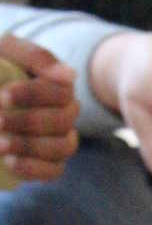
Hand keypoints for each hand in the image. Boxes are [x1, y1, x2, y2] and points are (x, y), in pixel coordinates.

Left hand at [0, 34, 78, 179]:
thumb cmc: (0, 69)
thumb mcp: (8, 53)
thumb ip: (36, 57)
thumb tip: (71, 76)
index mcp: (59, 87)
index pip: (61, 93)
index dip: (33, 95)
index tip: (3, 95)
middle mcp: (66, 116)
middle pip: (62, 122)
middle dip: (27, 122)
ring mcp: (60, 141)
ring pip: (62, 147)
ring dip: (29, 147)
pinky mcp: (50, 164)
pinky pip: (55, 172)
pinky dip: (34, 169)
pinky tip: (9, 162)